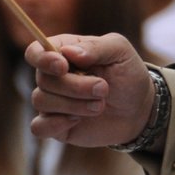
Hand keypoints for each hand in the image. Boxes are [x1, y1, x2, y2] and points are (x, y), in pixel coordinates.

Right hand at [26, 33, 153, 146]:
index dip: (43, 59)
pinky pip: (39, 127)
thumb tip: (68, 51)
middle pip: (43, 79)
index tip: (63, 67)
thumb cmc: (128, 74)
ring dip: (74, 104)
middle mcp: (53, 76)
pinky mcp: (54, 125)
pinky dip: (57, 124)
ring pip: (41, 101)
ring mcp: (52, 101)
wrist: (138, 109)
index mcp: (65, 52)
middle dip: (75, 86)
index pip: (36, 51)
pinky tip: (78, 120)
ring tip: (100, 105)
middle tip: (103, 88)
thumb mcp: (120, 52)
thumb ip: (95, 47)